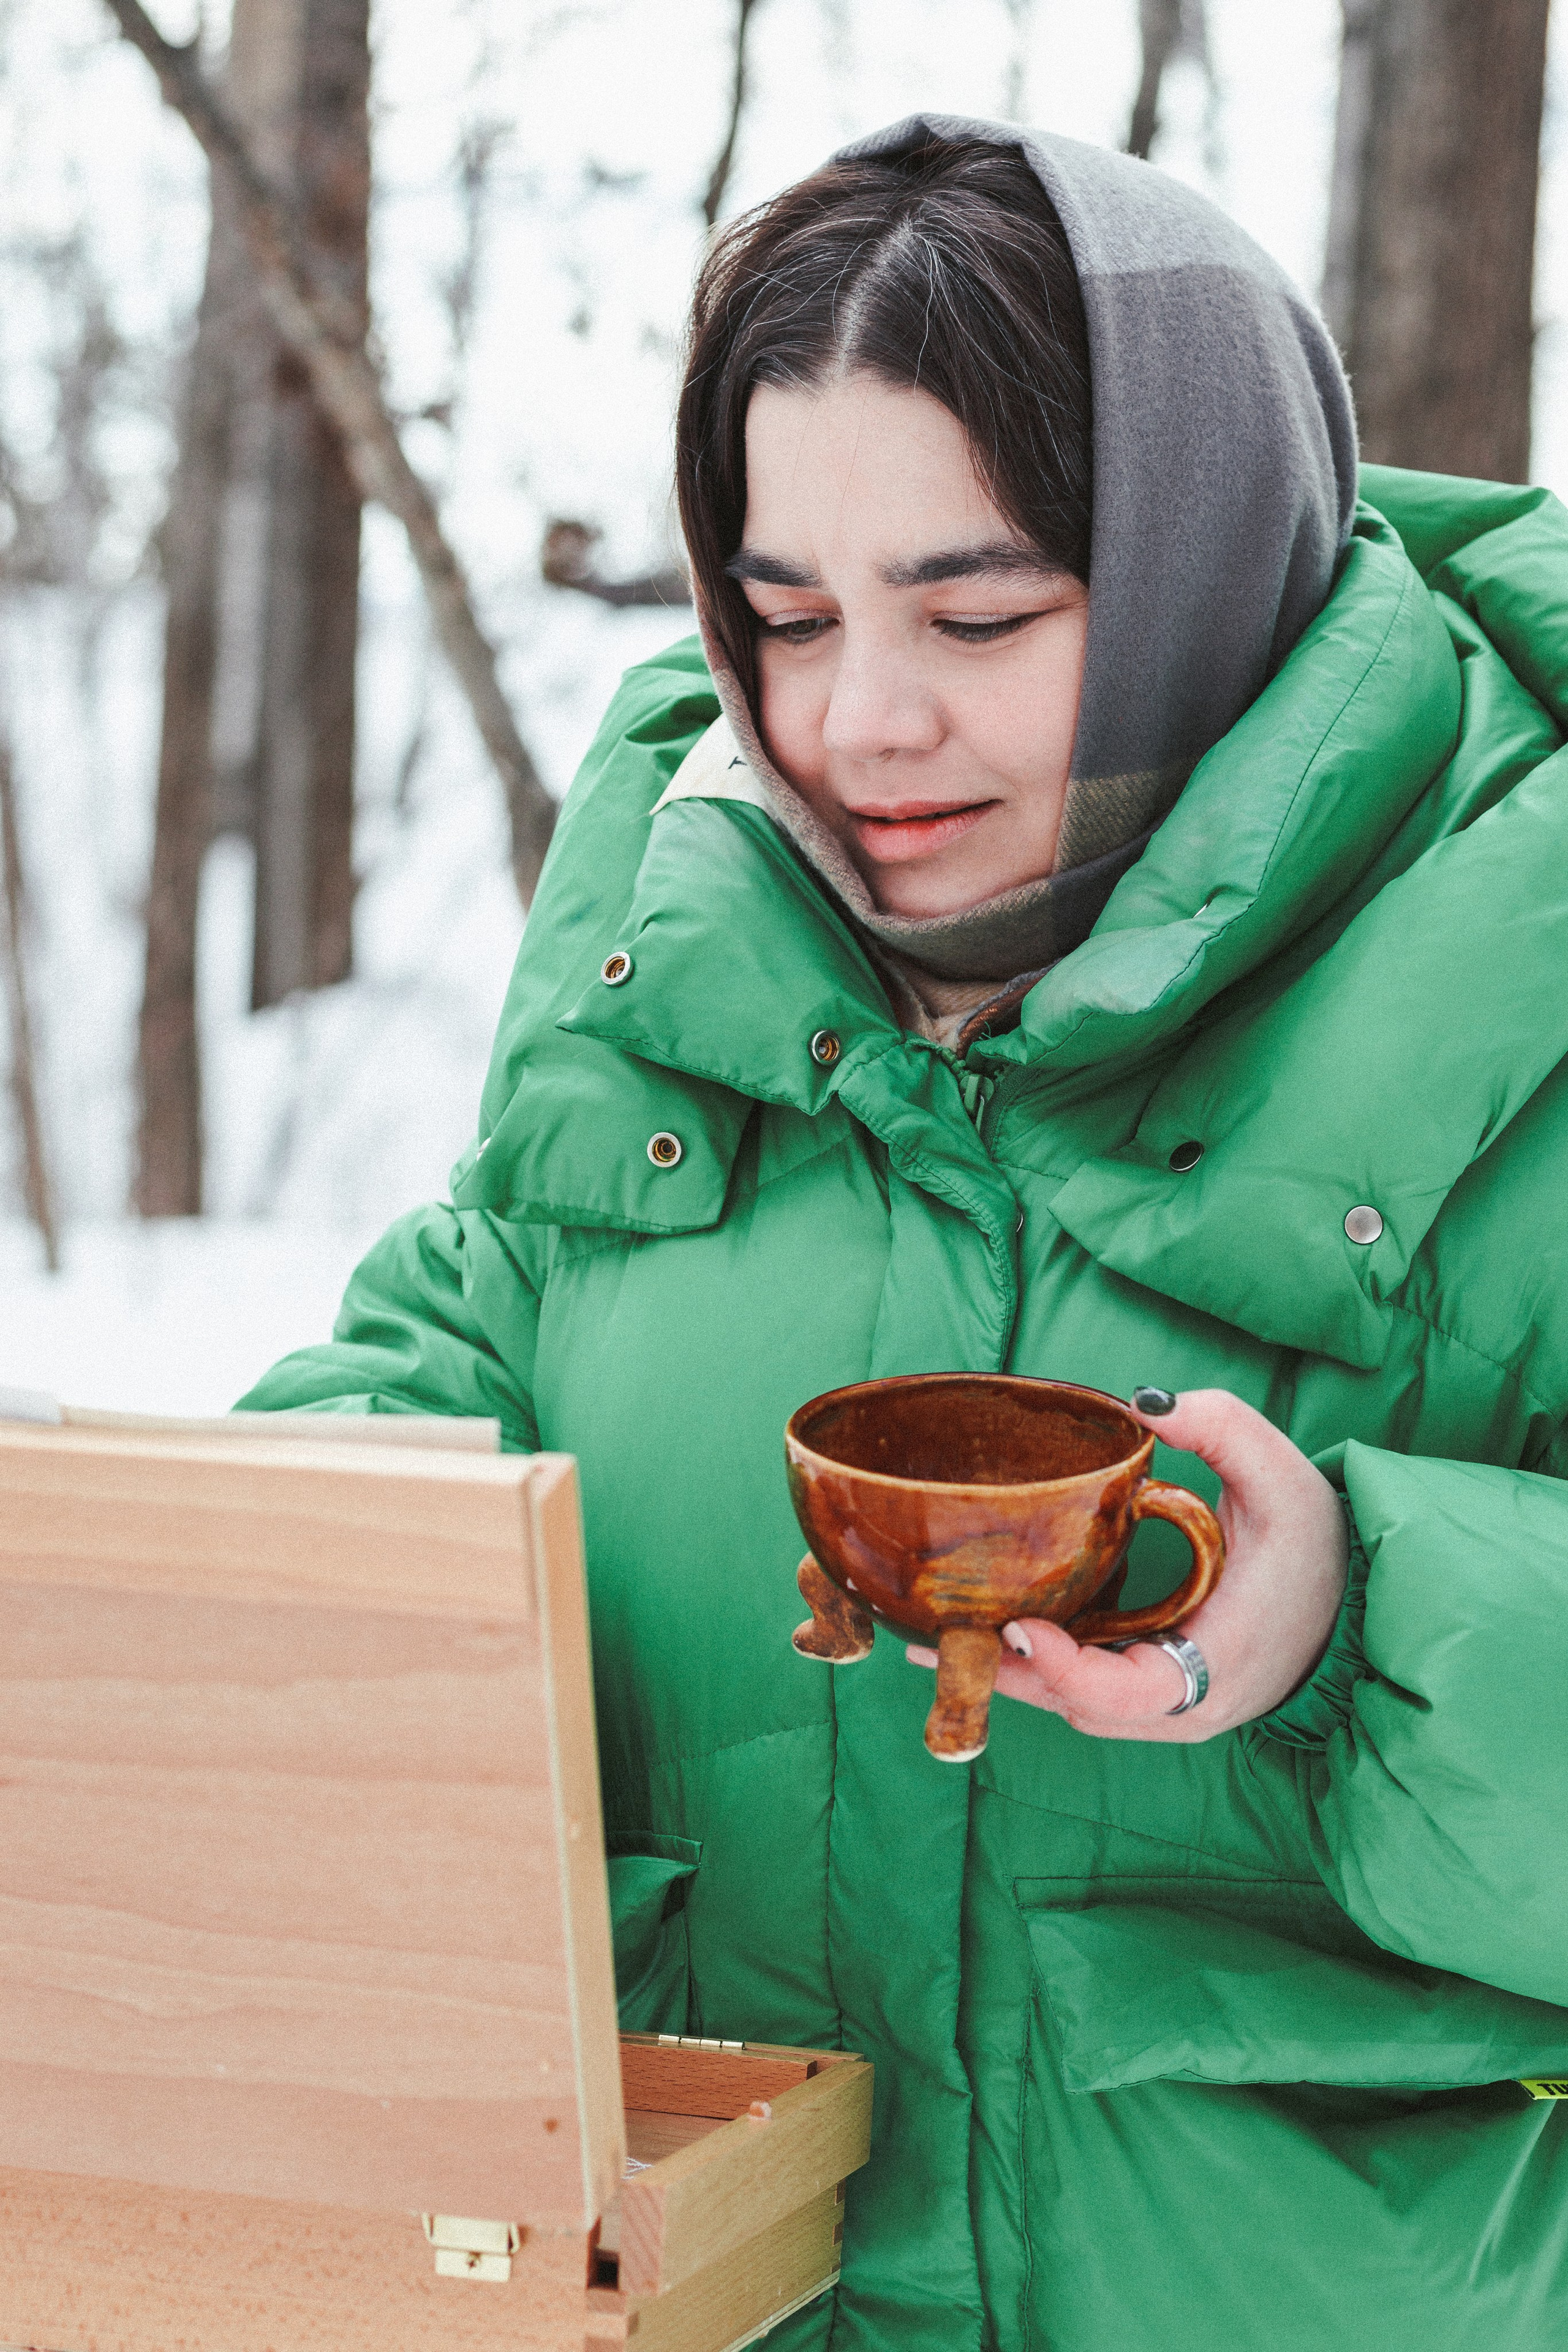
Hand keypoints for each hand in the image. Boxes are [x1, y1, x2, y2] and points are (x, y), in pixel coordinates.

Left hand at [907, 1387, 1348, 1742]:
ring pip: (1079, 1707)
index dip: (1065, 1670)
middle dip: (1010, 1677)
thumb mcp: (1284, 1476)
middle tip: (935, 1639)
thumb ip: (1223, 1428)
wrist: (1357, 1601)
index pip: (1128, 1693)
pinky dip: (1045, 1668)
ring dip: (1017, 1676)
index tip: (1017, 1627)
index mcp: (1219, 1665)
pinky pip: (1092, 1693)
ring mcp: (1175, 1707)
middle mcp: (1189, 1705)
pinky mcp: (1163, 1693)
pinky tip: (997, 1632)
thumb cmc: (1320, 1547)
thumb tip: (1145, 1402)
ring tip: (942, 1637)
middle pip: (1081, 1708)